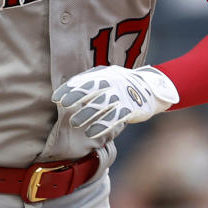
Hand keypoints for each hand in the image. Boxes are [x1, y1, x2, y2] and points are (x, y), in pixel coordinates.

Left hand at [52, 65, 179, 143]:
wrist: (152, 89)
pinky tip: (91, 133)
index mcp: (105, 74)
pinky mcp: (131, 108)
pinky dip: (102, 126)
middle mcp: (113, 82)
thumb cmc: (123, 85)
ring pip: (102, 104)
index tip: (56, 98)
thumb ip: (91, 82)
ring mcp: (122, 95)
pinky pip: (114, 118)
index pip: (84, 80)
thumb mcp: (108, 77)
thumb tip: (68, 90)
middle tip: (63, 106)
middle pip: (92, 89)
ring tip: (74, 123)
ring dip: (86, 114)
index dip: (69, 89)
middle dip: (76, 97)